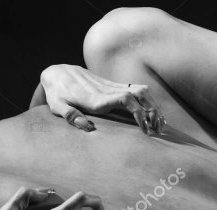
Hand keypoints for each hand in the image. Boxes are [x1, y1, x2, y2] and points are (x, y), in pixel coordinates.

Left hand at [31, 64, 164, 134]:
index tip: (145, 128)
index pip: (125, 100)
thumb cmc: (56, 93)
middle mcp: (108, 90)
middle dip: (153, 110)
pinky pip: (136, 91)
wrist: (57, 73)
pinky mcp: (113, 86)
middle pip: (139, 94)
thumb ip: (70, 116)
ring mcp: (112, 87)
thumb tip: (87, 127)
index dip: (138, 112)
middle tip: (159, 130)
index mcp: (97, 99)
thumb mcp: (57, 106)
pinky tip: (153, 116)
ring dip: (154, 106)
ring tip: (160, 125)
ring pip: (141, 91)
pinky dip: (148, 102)